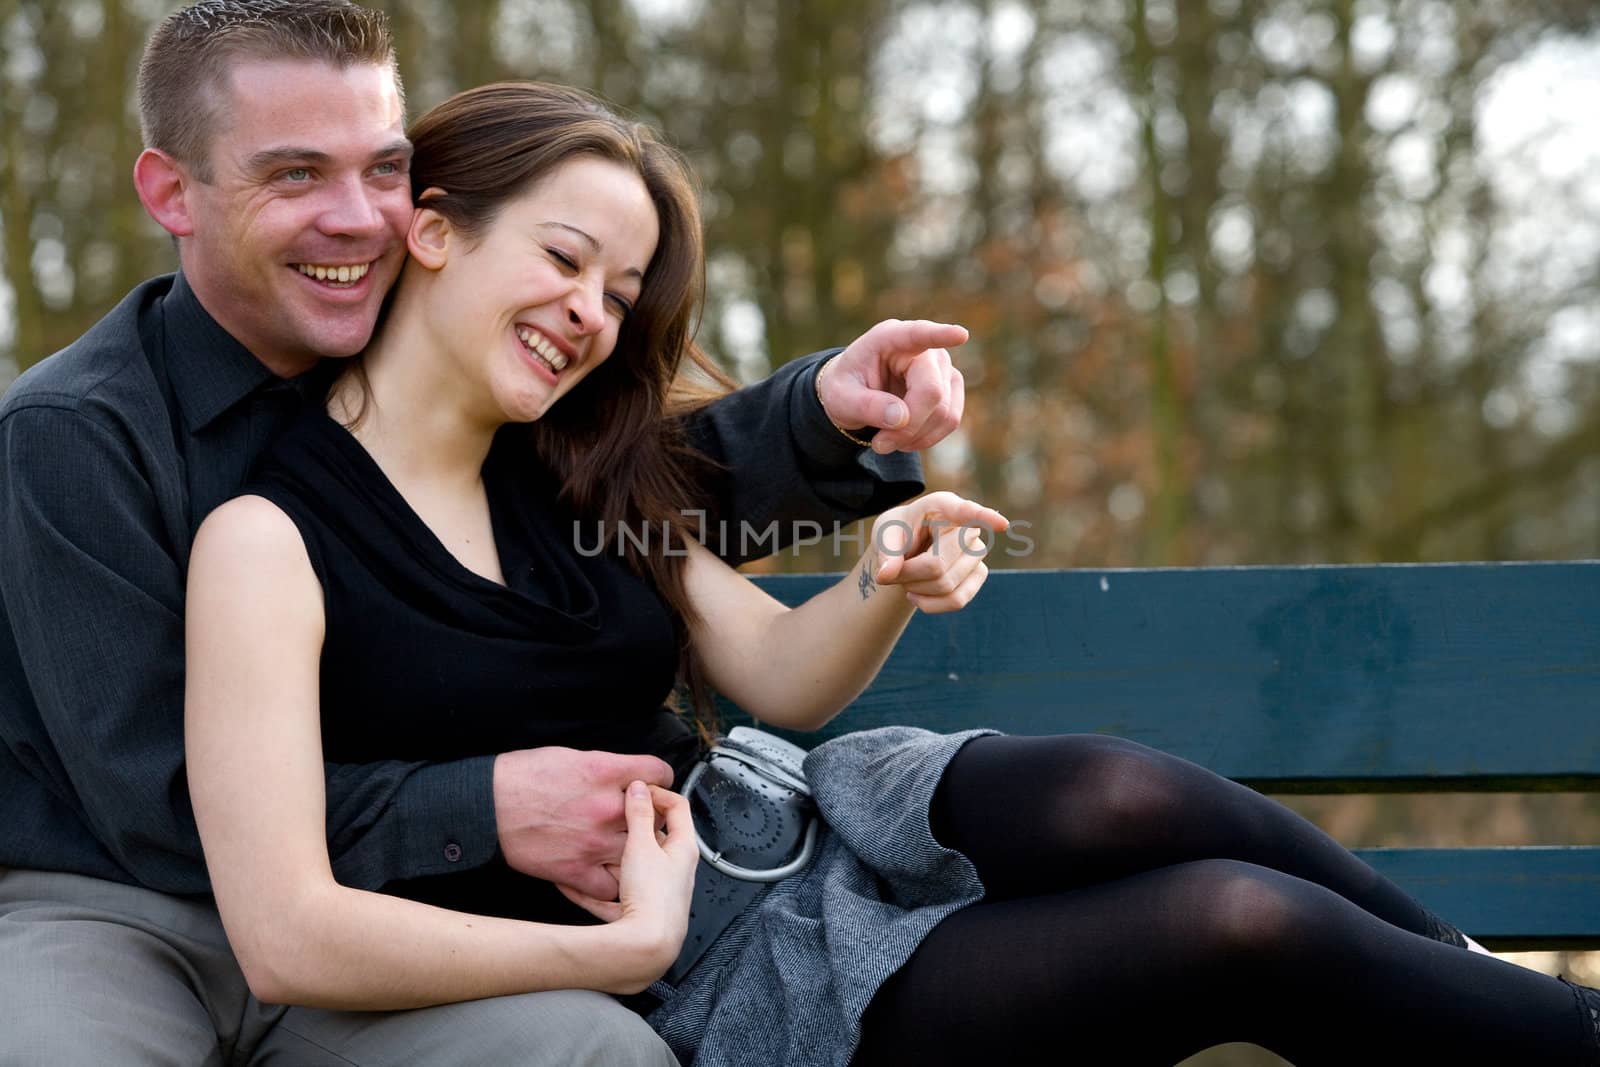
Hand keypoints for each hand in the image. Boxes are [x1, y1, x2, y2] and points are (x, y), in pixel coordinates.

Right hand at [492, 748, 673, 900]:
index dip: (658, 779)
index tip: (653, 786)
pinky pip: (610, 887)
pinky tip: (606, 873)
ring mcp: (594, 842)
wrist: (486, 806)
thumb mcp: (570, 756)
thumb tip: (628, 777)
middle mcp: (606, 807)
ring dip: (637, 852)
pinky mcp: (576, 871)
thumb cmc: (521, 777)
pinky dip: (611, 883)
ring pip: (639, 853)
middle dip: (650, 817)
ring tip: (627, 849)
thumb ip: (606, 768)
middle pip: (655, 816)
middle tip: (639, 819)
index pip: (659, 773)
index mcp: (606, 772)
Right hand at [558, 782, 698, 990]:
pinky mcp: (637, 912)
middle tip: (608, 817)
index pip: (678, 807)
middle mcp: (674, 870)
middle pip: (652, 839)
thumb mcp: (642, 846)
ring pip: (631, 867)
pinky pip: (614, 895)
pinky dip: (596, 888)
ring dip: (609, 860)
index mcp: (683, 848)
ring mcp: (655, 892)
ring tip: (587, 850)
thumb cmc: (652, 897)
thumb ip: (639, 815)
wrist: (647, 947)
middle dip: (628, 828)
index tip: (635, 789)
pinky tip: (572, 886)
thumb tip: (640, 789)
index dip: (657, 792)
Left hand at [819, 319, 966, 453]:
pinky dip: (927, 438)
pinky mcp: (952, 387)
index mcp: (890, 338)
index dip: (940, 335)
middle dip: (907, 428)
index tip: (960, 335)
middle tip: (879, 444)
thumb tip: (903, 418)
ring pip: (945, 412)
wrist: (855, 395)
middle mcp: (924, 348)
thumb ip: (866, 406)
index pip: (918, 334)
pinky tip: (904, 438)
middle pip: (932, 393)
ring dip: (916, 437)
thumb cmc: (846, 388)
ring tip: (887, 441)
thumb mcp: (840, 398)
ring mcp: (943, 367)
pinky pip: (951, 421)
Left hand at [872, 491, 1007, 612]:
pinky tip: (916, 595)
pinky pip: (957, 601)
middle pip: (937, 564)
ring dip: (916, 588)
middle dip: (908, 574)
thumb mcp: (885, 534)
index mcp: (942, 506)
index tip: (1001, 524)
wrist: (908, 552)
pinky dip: (929, 604)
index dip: (983, 518)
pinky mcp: (978, 575)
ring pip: (946, 585)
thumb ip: (885, 551)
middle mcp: (966, 527)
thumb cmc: (898, 534)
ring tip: (906, 577)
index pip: (964, 512)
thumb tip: (886, 574)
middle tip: (893, 569)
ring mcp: (976, 552)